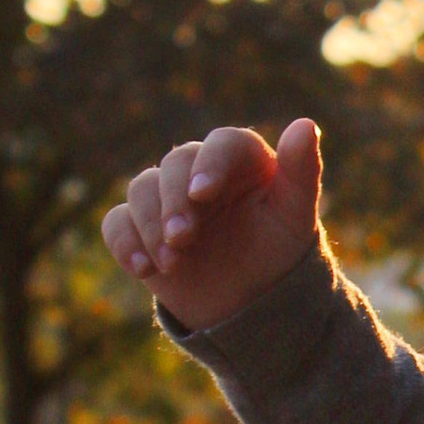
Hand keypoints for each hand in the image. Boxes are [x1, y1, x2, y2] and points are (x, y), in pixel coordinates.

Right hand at [102, 117, 323, 327]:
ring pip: (141, 189)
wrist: (251, 298)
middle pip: (175, 164)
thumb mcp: (296, 215)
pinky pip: (117, 223)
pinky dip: (125, 243)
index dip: (210, 164)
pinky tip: (144, 270)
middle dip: (174, 201)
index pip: (222, 144)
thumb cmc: (279, 250)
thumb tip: (306, 125)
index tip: (203, 194)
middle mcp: (198, 169)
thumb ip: (302, 170)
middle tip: (183, 238)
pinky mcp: (140, 226)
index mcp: (239, 157)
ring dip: (150, 224)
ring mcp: (166, 196)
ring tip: (172, 263)